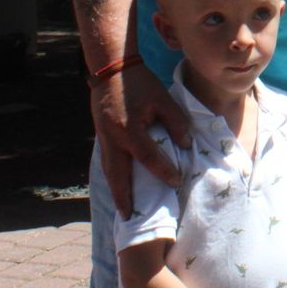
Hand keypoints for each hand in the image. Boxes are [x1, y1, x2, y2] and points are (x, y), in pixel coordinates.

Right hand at [90, 62, 191, 214]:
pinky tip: (118, 184)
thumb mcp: (162, 98)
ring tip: (123, 208)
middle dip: (124, 197)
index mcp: (129, 130)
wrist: (111, 70)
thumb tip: (185, 144)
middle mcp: (113, 139)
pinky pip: (106, 161)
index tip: (176, 181)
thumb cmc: (140, 83)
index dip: (163, 171)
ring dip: (116, 190)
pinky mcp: (101, 136)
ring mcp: (103, 138)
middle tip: (129, 217)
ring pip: (108, 170)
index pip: (148, 157)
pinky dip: (112, 176)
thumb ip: (175, 121)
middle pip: (118, 175)